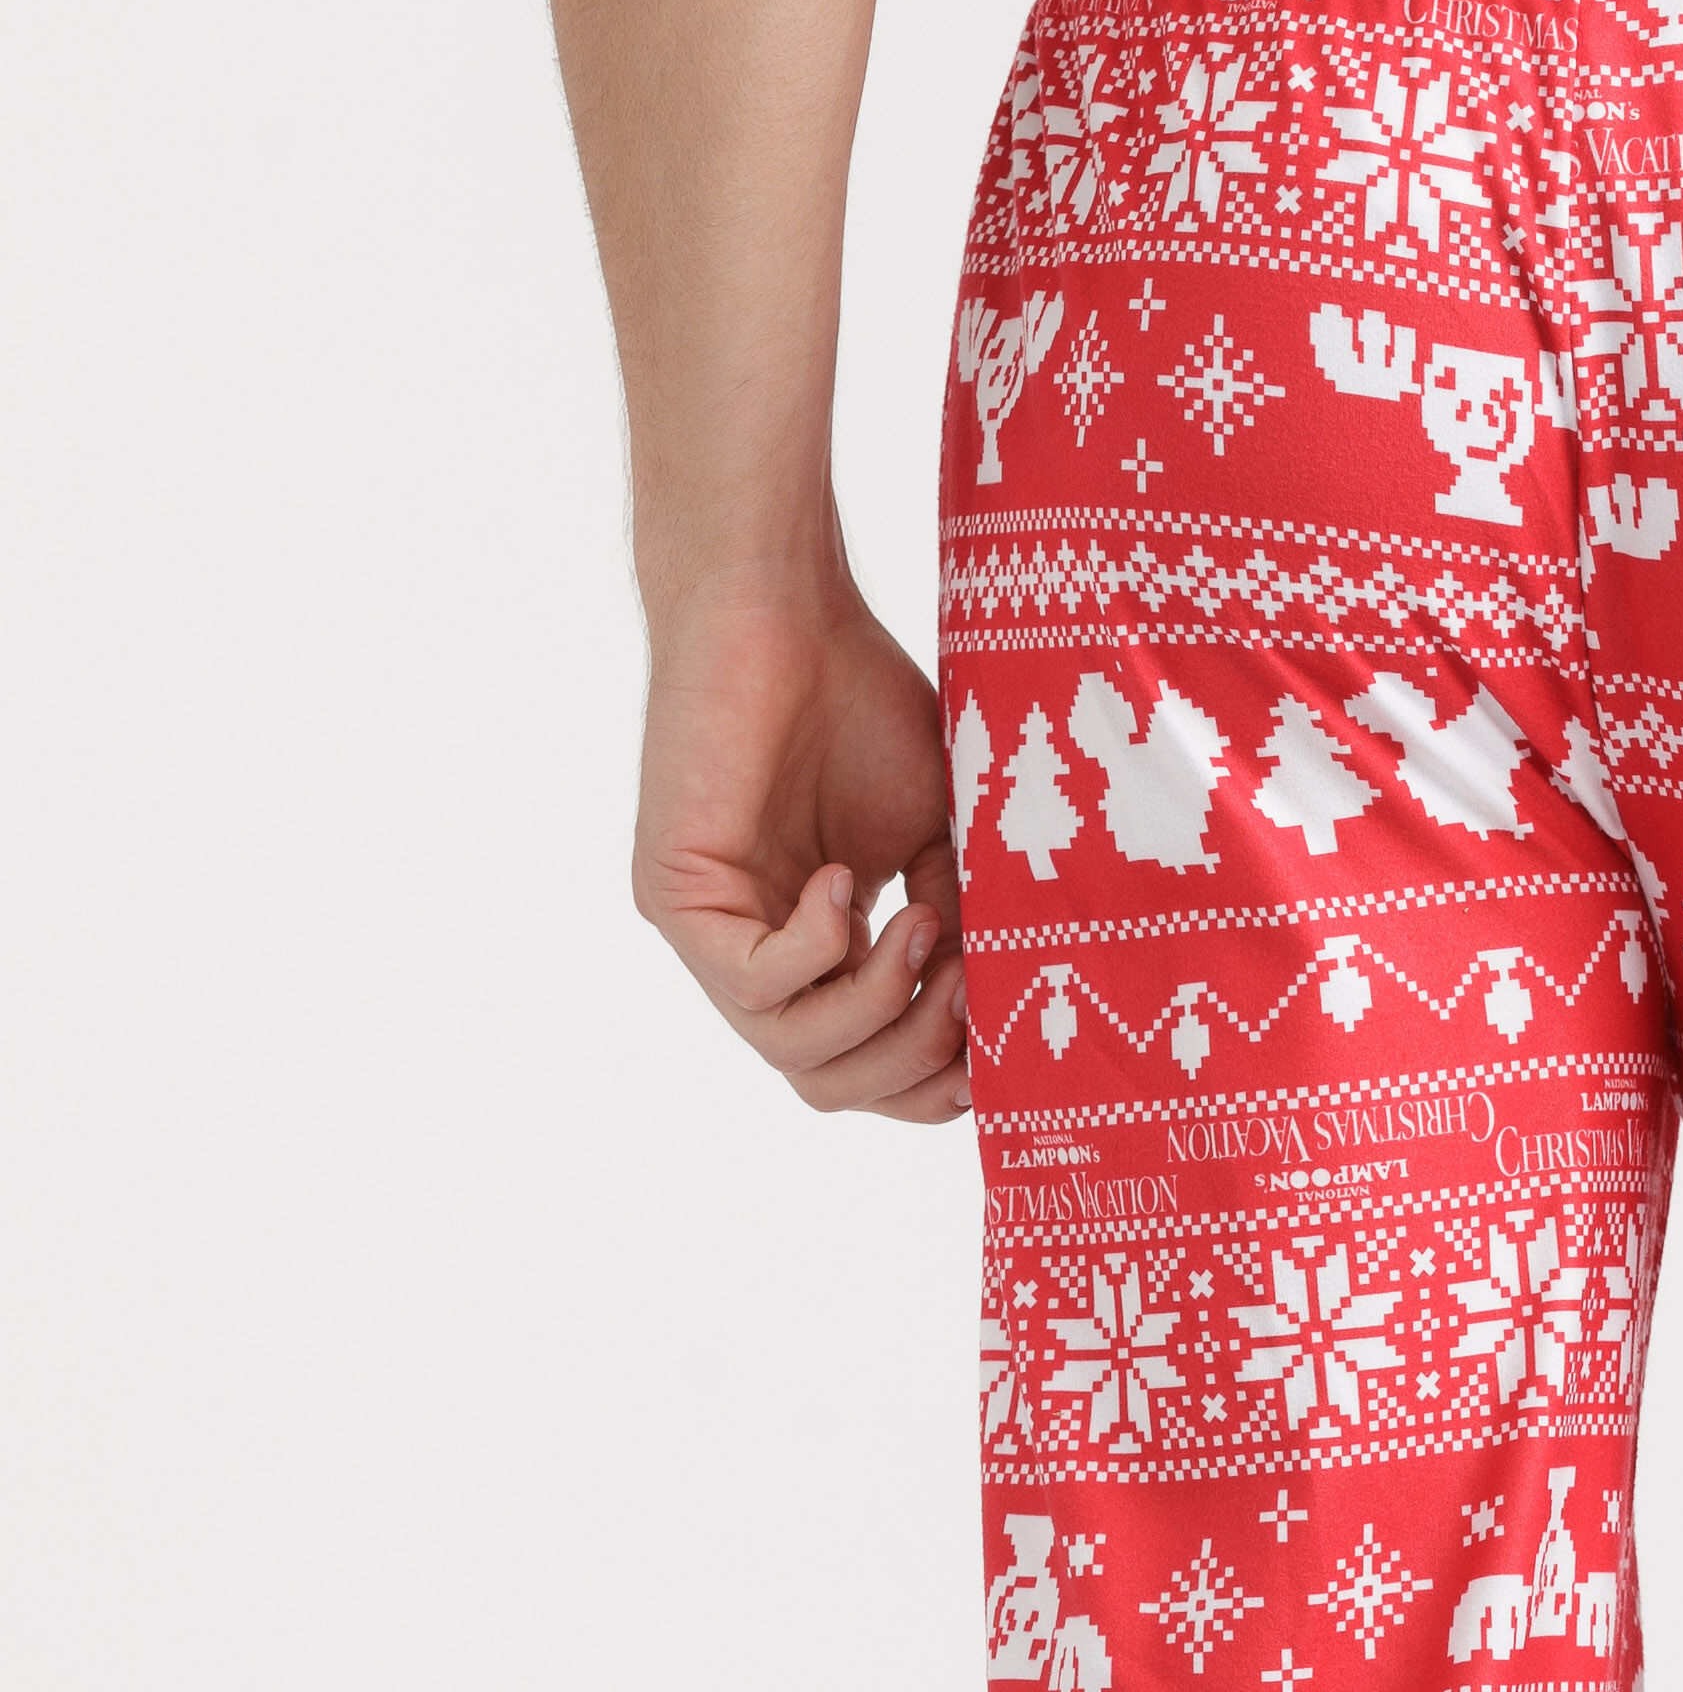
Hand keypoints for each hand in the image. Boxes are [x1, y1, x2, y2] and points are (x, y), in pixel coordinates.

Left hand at [633, 575, 968, 1122]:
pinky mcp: (675, 898)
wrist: (784, 605)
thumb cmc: (859, 700)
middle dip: (914, 1056)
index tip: (998, 1039)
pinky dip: (822, 949)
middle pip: (828, 1086)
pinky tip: (847, 879)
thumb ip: (956, 928)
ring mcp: (711, 935)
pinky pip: (755, 983)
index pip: (864, 1072)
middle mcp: (755, 957)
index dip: (932, 1083)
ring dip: (877, 1006)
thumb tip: (997, 1014)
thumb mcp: (936, 837)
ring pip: (792, 1052)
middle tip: (964, 980)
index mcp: (816, 953)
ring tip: (921, 922)